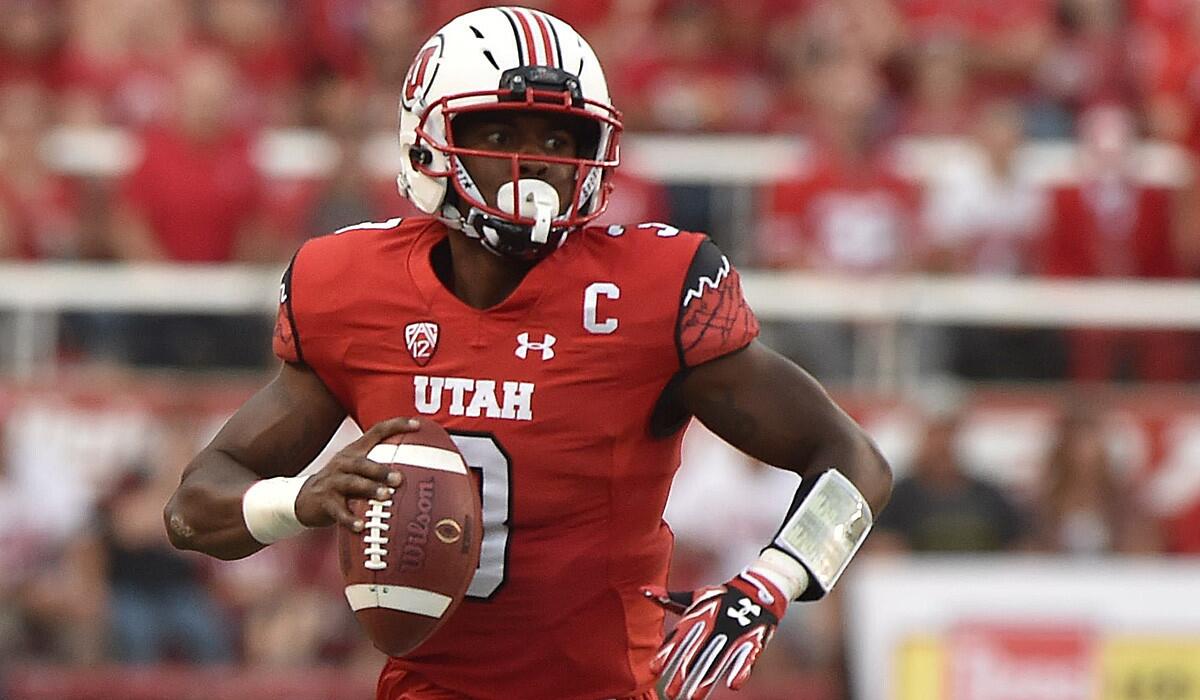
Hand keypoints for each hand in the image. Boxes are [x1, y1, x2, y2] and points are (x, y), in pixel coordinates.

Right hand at [295, 417, 419, 531]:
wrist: (304, 499)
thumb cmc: (341, 484)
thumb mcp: (357, 470)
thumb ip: (380, 467)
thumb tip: (419, 471)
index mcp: (355, 452)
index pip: (376, 432)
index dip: (397, 425)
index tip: (417, 424)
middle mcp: (343, 463)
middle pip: (362, 463)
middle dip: (381, 470)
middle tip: (399, 478)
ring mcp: (333, 482)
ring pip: (352, 484)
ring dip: (369, 490)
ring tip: (385, 497)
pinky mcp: (325, 502)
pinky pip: (338, 512)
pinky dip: (350, 519)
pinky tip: (361, 526)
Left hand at [642, 570, 786, 699]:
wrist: (756, 591)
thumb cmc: (719, 598)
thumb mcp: (694, 597)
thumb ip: (668, 599)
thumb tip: (643, 590)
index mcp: (698, 616)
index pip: (679, 638)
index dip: (666, 654)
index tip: (654, 669)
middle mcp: (713, 627)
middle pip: (695, 654)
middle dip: (682, 674)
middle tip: (670, 694)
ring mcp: (733, 634)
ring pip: (717, 662)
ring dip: (705, 681)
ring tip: (693, 698)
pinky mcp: (752, 641)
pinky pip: (746, 658)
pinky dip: (741, 670)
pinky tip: (732, 685)